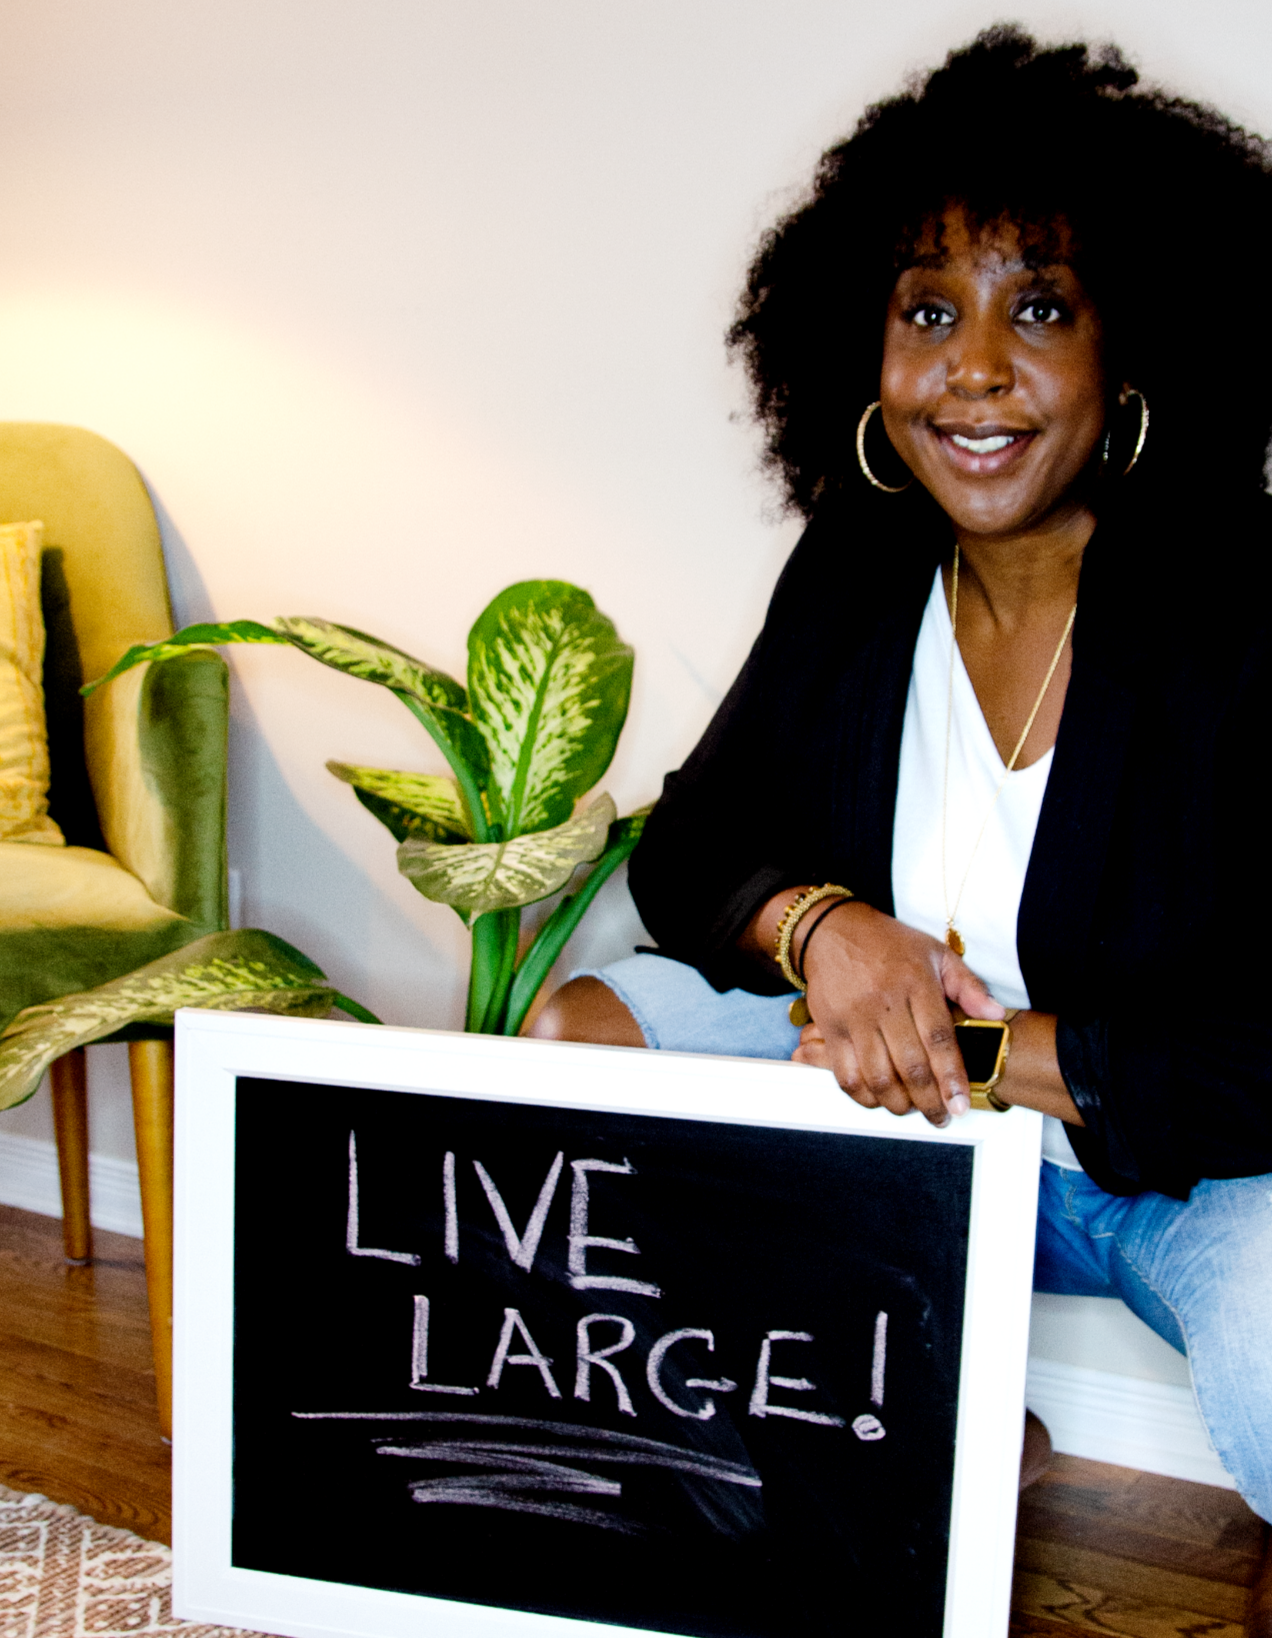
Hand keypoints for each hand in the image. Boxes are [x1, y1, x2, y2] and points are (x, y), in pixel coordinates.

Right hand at [790, 900, 1002, 1125]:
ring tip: (911, 1109)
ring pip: (878, 1076)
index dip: (952, 1077)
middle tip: (940, 1117)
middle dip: (929, 1101)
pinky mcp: (830, 1027)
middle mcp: (885, 1002)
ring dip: (897, 1103)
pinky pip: (845, 1073)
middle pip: (911, 1066)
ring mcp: (854, 1016)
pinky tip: (877, 1099)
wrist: (832, 930)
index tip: (960, 1104)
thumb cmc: (888, 943)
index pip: (938, 1039)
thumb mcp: (936, 953)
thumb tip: (995, 1014)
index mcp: (916, 983)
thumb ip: (967, 986)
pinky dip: (862, 1096)